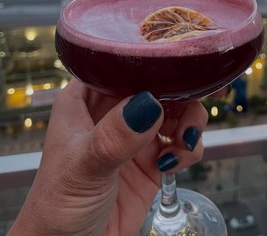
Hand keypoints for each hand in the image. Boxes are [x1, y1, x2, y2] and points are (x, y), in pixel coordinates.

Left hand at [9, 78, 208, 235]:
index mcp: (85, 100)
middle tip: (210, 92)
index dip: (156, 60)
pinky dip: (189, 149)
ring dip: (190, 122)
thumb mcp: (84, 167)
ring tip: (185, 142)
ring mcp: (134, 137)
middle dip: (184, 90)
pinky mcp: (152, 162)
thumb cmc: (56, 207)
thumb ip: (114, 137)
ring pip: (175, 112)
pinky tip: (175, 163)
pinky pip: (181, 144)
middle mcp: (112, 113)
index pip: (122, 65)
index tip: (186, 60)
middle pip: (158, 85)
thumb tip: (148, 104)